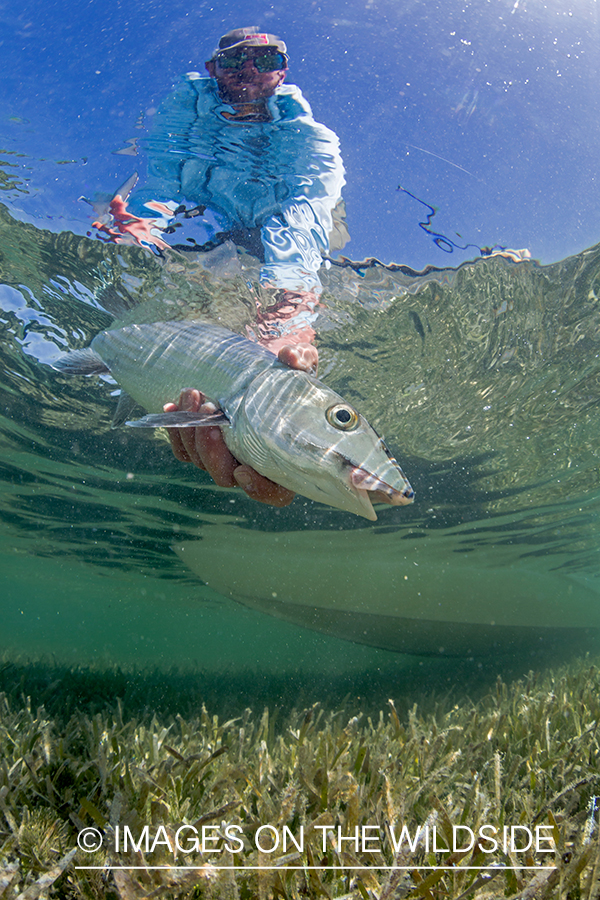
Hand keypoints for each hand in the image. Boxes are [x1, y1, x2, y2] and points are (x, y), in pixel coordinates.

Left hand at [165, 342, 318, 506]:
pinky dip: (175, 430)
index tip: (243, 469)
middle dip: (211, 448)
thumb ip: (302, 361)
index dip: (259, 488)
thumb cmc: (289, 377)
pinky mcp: (203, 447)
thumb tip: (291, 357)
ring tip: (194, 395)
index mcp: (284, 461)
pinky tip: (171, 405)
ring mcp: (225, 458)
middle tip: (212, 409)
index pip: (275, 493)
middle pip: (225, 476)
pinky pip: (184, 450)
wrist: (260, 374)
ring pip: (200, 462)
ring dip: (191, 431)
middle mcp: (252, 466)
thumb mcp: (303, 365)